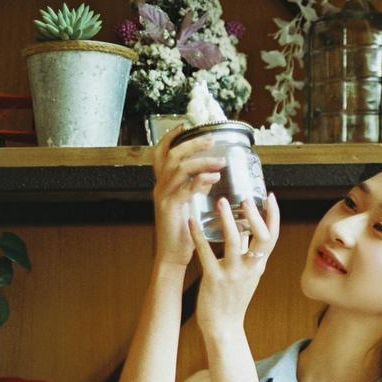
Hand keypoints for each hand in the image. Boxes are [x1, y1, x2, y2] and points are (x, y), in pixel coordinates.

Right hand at [152, 124, 225, 266]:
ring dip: (201, 161)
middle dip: (191, 144)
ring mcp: (163, 197)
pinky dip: (199, 181)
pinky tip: (213, 177)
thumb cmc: (184, 232)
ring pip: (178, 169)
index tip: (185, 125)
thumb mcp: (190, 205)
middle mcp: (160, 187)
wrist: (172, 255)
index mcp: (164, 184)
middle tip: (211, 138)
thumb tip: (211, 175)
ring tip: (220, 161)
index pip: (161, 154)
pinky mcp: (170, 209)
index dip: (170, 138)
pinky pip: (184, 190)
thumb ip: (196, 189)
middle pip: (171, 156)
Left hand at [190, 194, 280, 339]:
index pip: (272, 237)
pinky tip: (191, 221)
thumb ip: (246, 253)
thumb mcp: (247, 275)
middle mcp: (251, 268)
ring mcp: (233, 274)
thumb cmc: (232, 298)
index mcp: (259, 265)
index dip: (274, 216)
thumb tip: (243, 228)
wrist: (224, 326)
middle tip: (246, 198)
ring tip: (219, 201)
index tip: (270, 196)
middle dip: (255, 216)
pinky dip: (198, 236)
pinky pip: (206, 253)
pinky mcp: (214, 279)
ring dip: (227, 219)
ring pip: (234, 242)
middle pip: (262, 238)